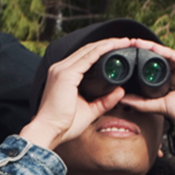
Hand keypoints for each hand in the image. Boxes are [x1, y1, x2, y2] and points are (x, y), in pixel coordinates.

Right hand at [19, 37, 133, 151]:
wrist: (48, 131)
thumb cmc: (63, 125)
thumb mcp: (89, 111)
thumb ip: (104, 101)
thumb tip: (120, 92)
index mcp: (63, 76)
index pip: (84, 56)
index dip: (103, 50)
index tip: (120, 50)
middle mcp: (60, 69)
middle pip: (87, 49)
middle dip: (108, 44)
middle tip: (126, 43)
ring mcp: (62, 70)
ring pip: (89, 49)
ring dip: (109, 43)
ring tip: (125, 42)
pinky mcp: (66, 74)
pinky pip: (89, 56)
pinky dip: (103, 49)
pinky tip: (115, 46)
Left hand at [118, 39, 174, 149]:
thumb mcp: (161, 107)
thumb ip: (142, 103)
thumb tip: (122, 99)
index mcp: (172, 82)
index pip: (153, 69)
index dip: (139, 63)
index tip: (124, 59)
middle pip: (159, 59)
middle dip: (143, 52)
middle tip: (126, 46)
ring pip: (167, 56)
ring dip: (152, 49)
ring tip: (135, 43)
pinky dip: (166, 53)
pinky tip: (153, 48)